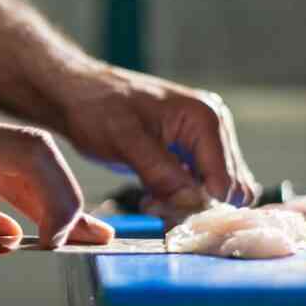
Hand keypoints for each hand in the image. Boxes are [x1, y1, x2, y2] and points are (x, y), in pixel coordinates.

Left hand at [53, 64, 259, 206]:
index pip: (227, 182)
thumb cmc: (97, 109)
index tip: (161, 210)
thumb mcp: (125, 140)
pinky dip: (178, 199)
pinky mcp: (189, 153)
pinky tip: (150, 196)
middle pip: (228, 191)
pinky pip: (199, 188)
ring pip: (214, 193)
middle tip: (151, 206)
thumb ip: (160, 170)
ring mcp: (203, 141)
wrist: (77, 96)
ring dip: (183, 205)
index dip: (200, 205)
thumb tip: (193, 201)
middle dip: (192, 207)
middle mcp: (213, 128)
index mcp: (206, 119)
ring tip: (148, 200)